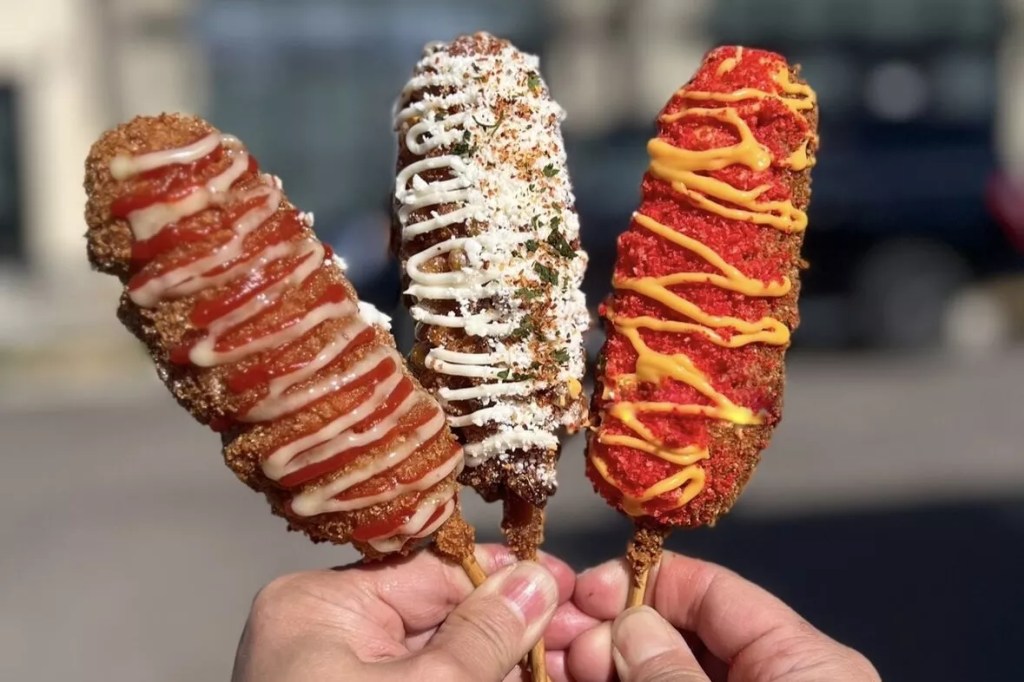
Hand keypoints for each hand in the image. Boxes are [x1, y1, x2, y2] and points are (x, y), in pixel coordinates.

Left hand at [231, 544, 578, 681]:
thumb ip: (484, 636)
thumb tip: (536, 582)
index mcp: (319, 607)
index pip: (430, 570)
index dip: (505, 577)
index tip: (565, 582)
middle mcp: (327, 634)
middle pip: (442, 613)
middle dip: (514, 624)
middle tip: (582, 630)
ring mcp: (345, 678)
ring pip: (445, 655)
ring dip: (505, 661)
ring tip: (570, 659)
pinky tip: (531, 678)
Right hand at [566, 552, 879, 681]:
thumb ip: (676, 673)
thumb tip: (628, 622)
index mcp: (803, 661)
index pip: (713, 591)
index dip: (642, 582)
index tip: (583, 592)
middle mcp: (771, 680)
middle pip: (677, 634)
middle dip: (608, 630)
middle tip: (552, 639)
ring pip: (657, 673)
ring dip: (599, 664)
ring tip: (549, 664)